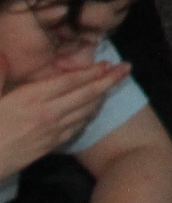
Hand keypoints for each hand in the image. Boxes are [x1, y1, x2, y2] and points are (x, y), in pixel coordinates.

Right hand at [0, 53, 131, 175]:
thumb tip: (2, 55)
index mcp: (32, 97)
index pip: (71, 81)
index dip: (92, 71)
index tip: (108, 63)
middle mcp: (47, 113)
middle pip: (86, 94)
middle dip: (109, 80)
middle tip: (127, 69)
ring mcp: (50, 131)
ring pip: (85, 111)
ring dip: (101, 97)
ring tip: (112, 86)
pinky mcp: (48, 147)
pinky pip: (76, 129)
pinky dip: (88, 116)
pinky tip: (92, 111)